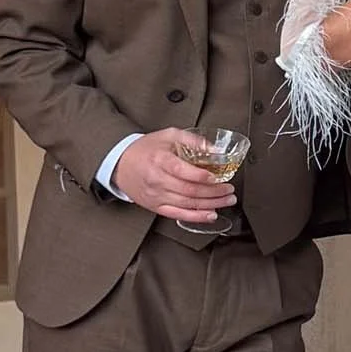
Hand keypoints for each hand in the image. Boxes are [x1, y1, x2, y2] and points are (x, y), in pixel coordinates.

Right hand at [112, 130, 235, 224]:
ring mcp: (157, 196)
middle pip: (189, 191)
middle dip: (214, 192)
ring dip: (211, 204)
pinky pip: (179, 215)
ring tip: (227, 200)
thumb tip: (213, 148)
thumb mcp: (168, 135)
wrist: (121, 164)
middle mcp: (157, 180)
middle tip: (229, 190)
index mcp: (160, 160)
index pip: (182, 171)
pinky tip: (211, 214)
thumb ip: (191, 140)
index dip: (202, 176)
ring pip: (188, 204)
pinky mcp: (156, 207)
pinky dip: (197, 217)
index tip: (217, 177)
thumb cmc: (145, 149)